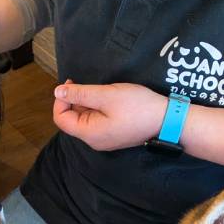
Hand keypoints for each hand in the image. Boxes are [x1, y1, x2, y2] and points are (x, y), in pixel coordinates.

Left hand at [52, 80, 169, 151]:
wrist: (166, 120)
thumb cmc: (137, 106)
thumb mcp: (107, 95)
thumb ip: (80, 94)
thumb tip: (57, 92)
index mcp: (89, 133)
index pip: (61, 119)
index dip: (61, 100)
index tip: (72, 83)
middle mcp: (93, 141)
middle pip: (72, 119)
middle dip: (74, 100)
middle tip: (87, 84)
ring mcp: (104, 139)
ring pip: (85, 119)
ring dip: (87, 103)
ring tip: (101, 91)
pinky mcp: (113, 135)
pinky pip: (97, 122)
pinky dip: (97, 108)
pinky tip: (108, 99)